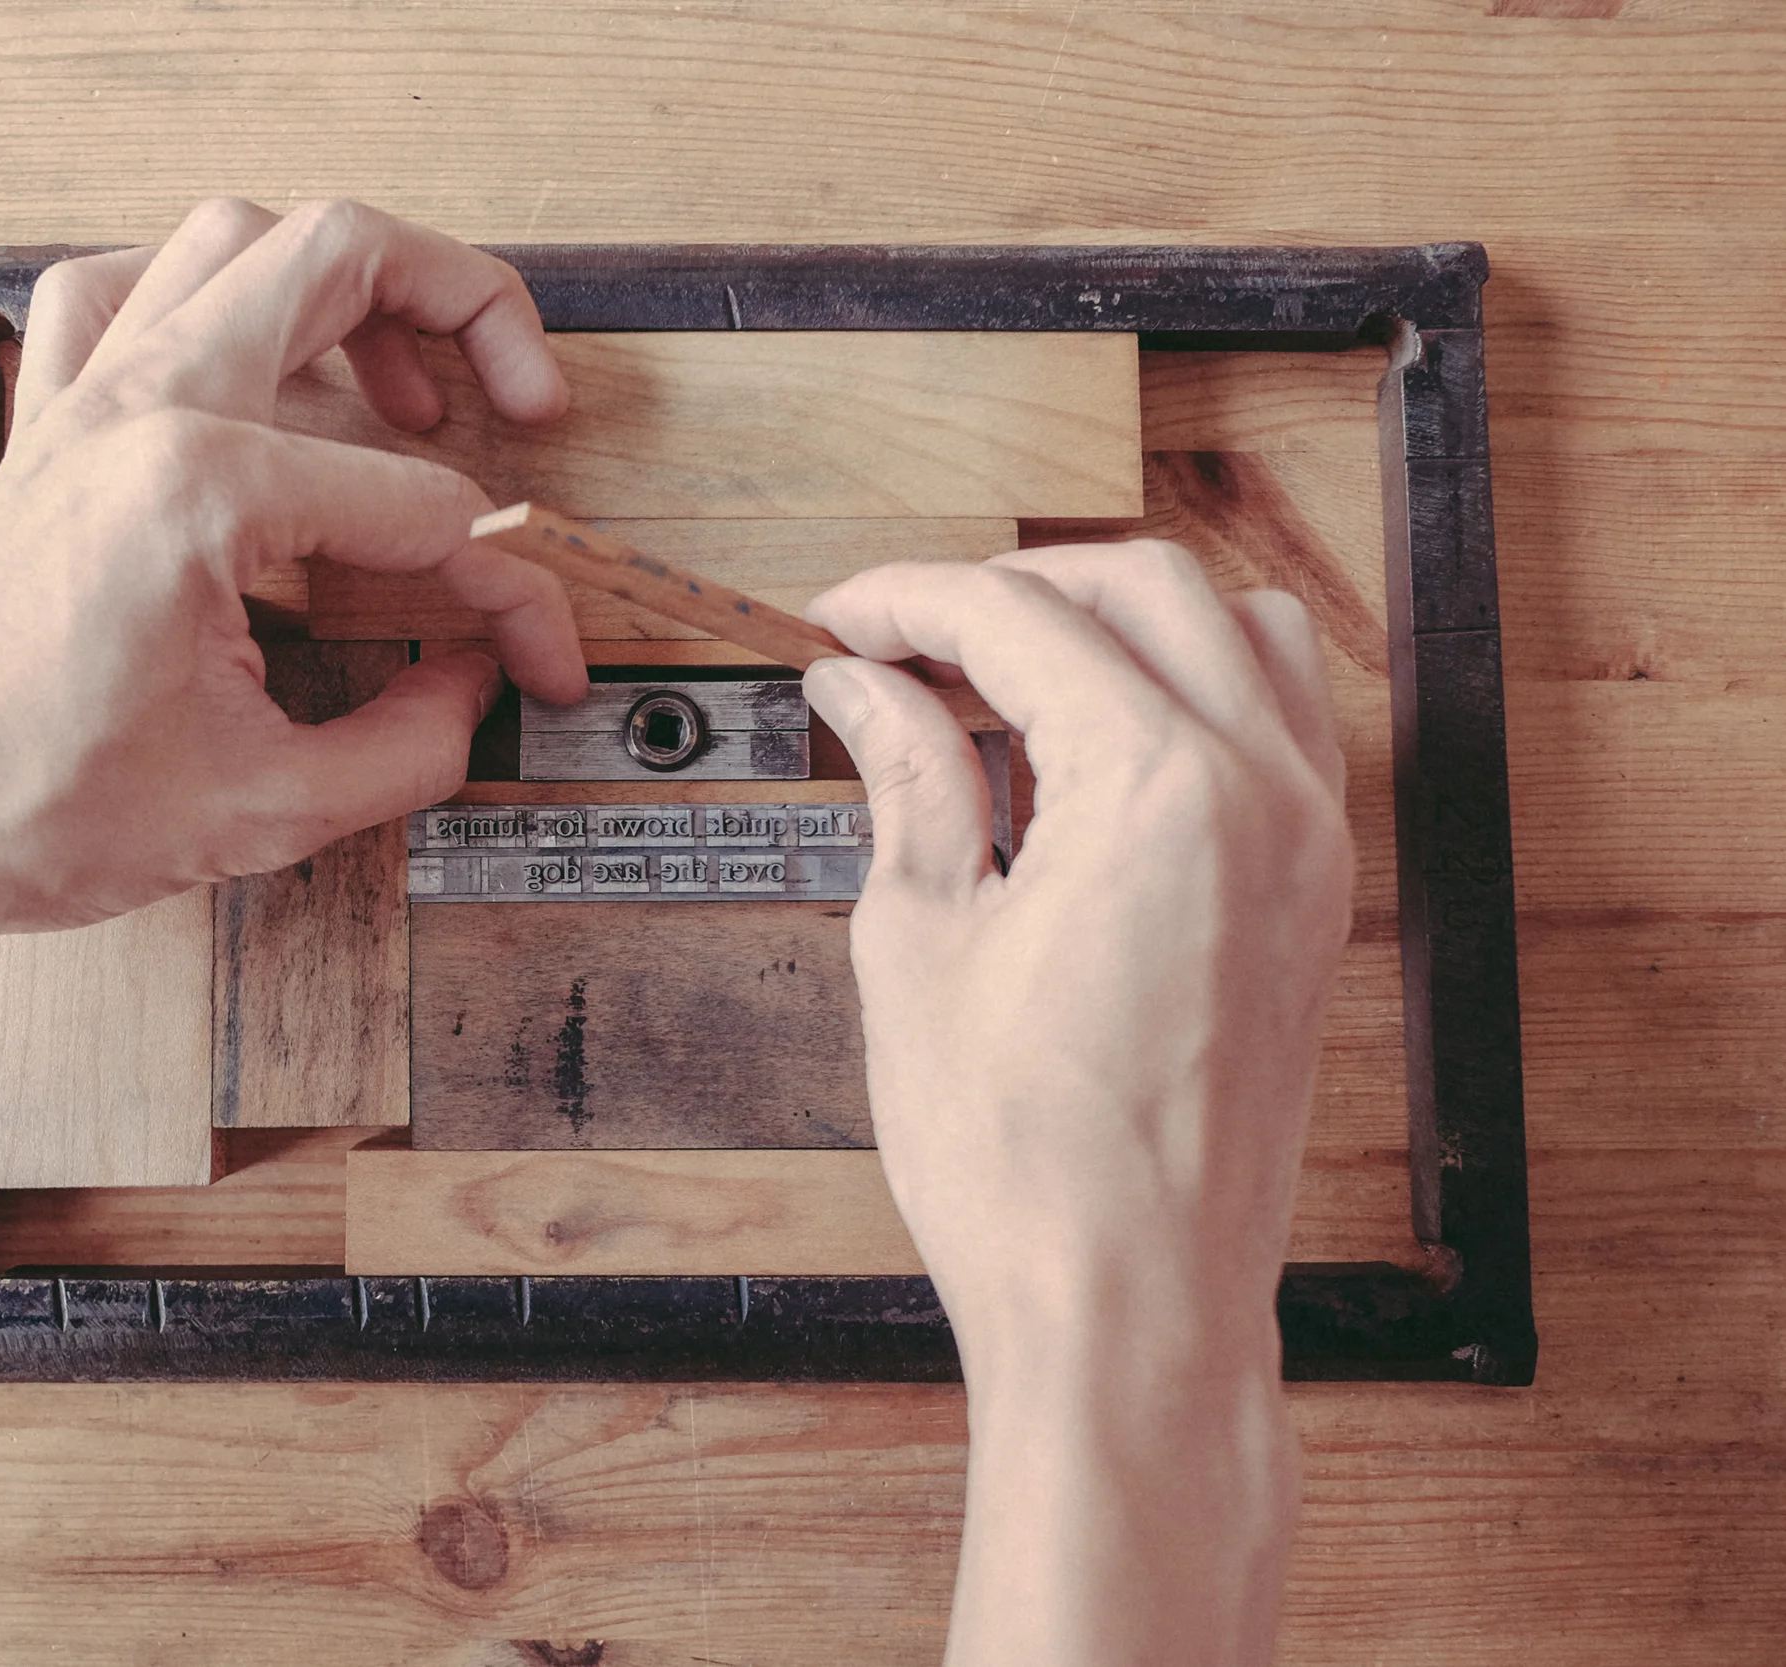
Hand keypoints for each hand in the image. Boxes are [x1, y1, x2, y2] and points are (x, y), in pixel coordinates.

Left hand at [0, 198, 589, 932]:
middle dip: (469, 309)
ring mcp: (86, 400)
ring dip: (342, 280)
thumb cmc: (19, 801)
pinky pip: (120, 288)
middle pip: (342, 256)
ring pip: (234, 238)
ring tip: (406, 375)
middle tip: (527, 398)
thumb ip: (407, 748)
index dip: (507, 593)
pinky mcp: (49, 425)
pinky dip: (201, 293)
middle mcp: (144, 407)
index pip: (424, 510)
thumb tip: (473, 692)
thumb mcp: (260, 811)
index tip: (532, 659)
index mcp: (204, 489)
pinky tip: (249, 358)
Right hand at [802, 542, 1353, 1665]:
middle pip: (1139, 585)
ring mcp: (1310, 842)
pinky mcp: (1316, 894)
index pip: (1019, 618)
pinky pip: (1279, 723)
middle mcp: (1263, 794)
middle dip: (1007, 588)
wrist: (1131, 1304)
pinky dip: (1190, 691)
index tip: (842, 619)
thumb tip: (867, 691)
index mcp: (1159, 789)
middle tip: (901, 641)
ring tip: (1001, 680)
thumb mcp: (921, 943)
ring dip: (1114, 622)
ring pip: (1235, 631)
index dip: (906, 600)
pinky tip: (1095, 750)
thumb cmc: (1031, 1167)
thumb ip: (908, 783)